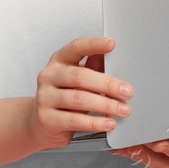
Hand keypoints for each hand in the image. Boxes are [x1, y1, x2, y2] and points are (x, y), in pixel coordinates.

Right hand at [25, 36, 133, 150]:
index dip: (93, 44)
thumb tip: (112, 57)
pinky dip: (95, 122)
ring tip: (122, 109)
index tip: (111, 44)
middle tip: (126, 91)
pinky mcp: (47, 118)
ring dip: (105, 105)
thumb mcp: (78, 80)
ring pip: (79, 99)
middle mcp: (49, 76)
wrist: (41, 123)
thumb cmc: (64, 98)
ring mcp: (45, 97)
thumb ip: (93, 67)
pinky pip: (75, 120)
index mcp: (59, 60)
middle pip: (80, 76)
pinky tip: (108, 123)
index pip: (76, 47)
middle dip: (107, 84)